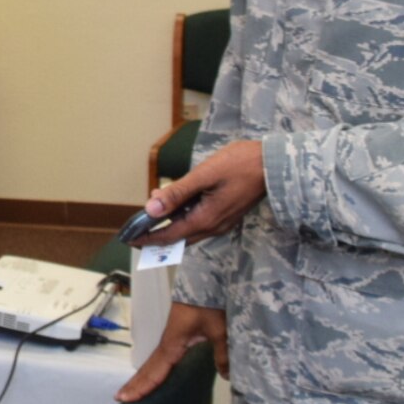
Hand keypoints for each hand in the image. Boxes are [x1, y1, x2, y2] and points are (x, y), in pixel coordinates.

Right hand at [116, 302, 226, 402]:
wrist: (205, 282)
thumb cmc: (208, 303)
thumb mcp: (219, 329)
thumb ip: (222, 353)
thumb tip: (225, 375)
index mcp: (173, 343)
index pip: (155, 369)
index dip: (143, 385)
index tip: (128, 397)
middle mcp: (167, 343)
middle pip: (148, 367)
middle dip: (135, 383)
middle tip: (119, 397)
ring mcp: (170, 339)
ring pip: (152, 362)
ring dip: (141, 376)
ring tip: (131, 390)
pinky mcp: (176, 336)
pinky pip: (160, 357)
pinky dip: (152, 368)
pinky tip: (153, 373)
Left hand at [134, 139, 266, 245]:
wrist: (274, 164)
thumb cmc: (240, 164)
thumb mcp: (204, 175)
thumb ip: (177, 193)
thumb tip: (151, 208)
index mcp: (206, 219)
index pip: (169, 236)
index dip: (147, 238)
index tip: (128, 239)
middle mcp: (214, 227)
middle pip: (178, 238)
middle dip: (155, 235)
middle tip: (135, 231)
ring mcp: (222, 222)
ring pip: (189, 231)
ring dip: (169, 226)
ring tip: (151, 216)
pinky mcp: (226, 214)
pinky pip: (199, 223)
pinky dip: (183, 218)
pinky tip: (175, 206)